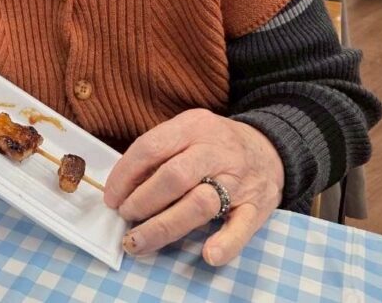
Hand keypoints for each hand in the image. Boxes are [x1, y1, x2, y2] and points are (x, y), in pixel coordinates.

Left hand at [104, 108, 283, 265]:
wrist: (270, 147)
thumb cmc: (215, 143)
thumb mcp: (187, 131)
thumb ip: (160, 153)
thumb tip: (123, 186)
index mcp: (193, 126)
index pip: (151, 147)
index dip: (125, 175)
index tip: (111, 197)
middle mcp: (215, 150)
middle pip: (174, 176)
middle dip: (142, 201)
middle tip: (126, 216)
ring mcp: (238, 179)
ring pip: (200, 204)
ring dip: (165, 226)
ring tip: (140, 240)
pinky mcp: (258, 205)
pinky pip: (243, 226)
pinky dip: (226, 243)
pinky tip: (209, 255)